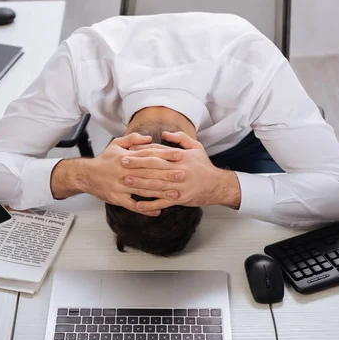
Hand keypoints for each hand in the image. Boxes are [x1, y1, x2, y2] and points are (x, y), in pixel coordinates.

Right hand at [84, 133, 183, 215]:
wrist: (85, 175)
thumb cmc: (103, 160)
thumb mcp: (116, 144)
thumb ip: (133, 139)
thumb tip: (149, 138)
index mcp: (126, 158)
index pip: (149, 155)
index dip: (165, 155)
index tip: (179, 155)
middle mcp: (124, 171)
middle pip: (149, 173)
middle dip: (167, 174)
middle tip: (183, 175)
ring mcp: (121, 186)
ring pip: (144, 190)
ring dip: (161, 192)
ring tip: (175, 194)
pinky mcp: (117, 198)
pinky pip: (134, 206)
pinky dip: (146, 209)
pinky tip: (158, 210)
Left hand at [124, 132, 240, 211]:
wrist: (217, 185)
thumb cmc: (204, 165)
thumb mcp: (196, 147)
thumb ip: (180, 138)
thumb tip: (163, 134)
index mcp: (181, 157)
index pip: (158, 152)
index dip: (142, 151)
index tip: (129, 150)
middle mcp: (179, 170)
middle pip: (154, 167)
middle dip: (136, 165)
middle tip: (121, 163)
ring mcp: (179, 186)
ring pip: (155, 185)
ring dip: (139, 184)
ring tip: (125, 181)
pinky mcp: (180, 199)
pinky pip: (162, 202)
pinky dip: (149, 205)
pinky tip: (138, 205)